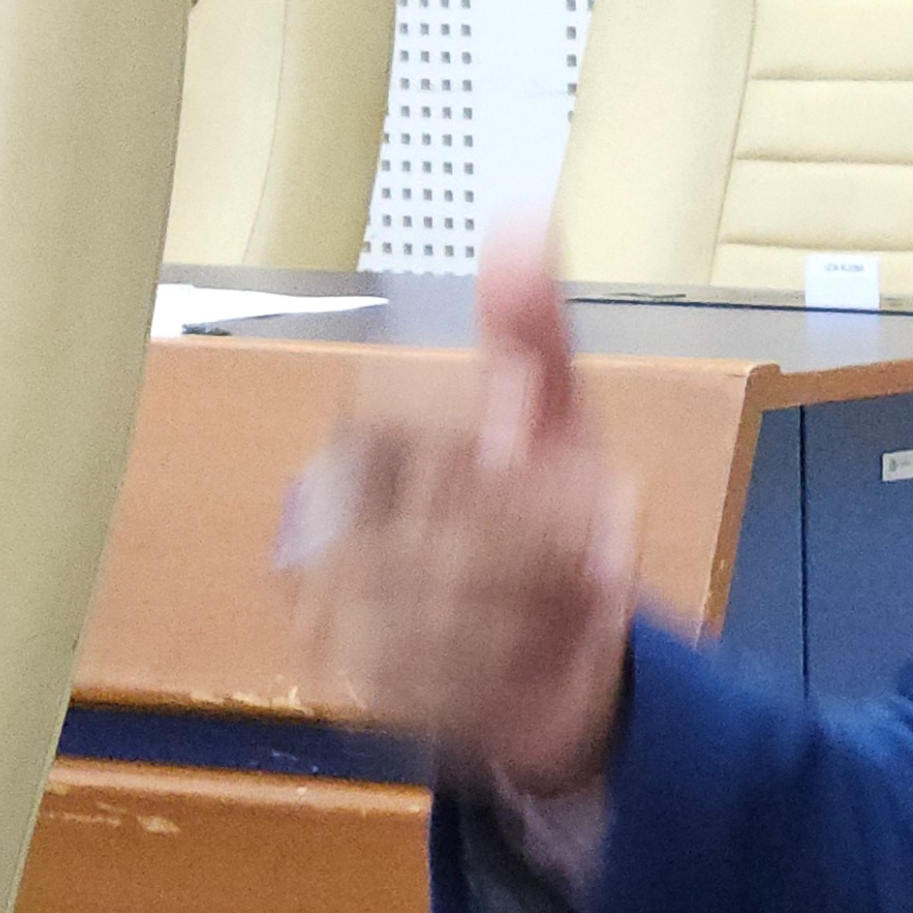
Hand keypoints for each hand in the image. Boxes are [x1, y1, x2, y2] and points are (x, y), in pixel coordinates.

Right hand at [279, 224, 639, 800]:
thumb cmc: (557, 515)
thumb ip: (535, 325)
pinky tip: (542, 652)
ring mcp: (339, 616)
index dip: (488, 454)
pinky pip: (447, 678)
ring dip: (538, 608)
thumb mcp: (561, 410)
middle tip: (584, 553)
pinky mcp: (372, 696)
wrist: (575, 653)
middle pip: (433, 524)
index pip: (394, 434)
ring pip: (446, 604)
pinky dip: (520, 666)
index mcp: (363, 451)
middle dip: (539, 543)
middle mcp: (329, 531)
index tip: (541, 463)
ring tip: (567, 602)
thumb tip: (522, 216)